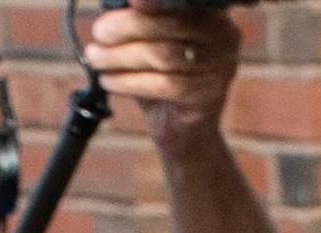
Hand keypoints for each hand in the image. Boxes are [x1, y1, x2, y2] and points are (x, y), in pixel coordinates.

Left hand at [82, 0, 243, 150]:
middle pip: (170, 25)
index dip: (156, 1)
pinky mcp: (209, 96)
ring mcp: (221, 67)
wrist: (183, 132)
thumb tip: (115, 7)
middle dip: (128, 27)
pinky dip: (130, 81)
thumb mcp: (154, 45)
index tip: (128, 1)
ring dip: (122, 56)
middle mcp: (225, 37)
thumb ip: (143, 23)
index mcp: (213, 16)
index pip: (183, 2)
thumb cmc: (164, 81)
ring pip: (164, 55)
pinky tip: (108, 81)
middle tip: (99, 33)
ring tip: (95, 58)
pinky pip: (164, 85)